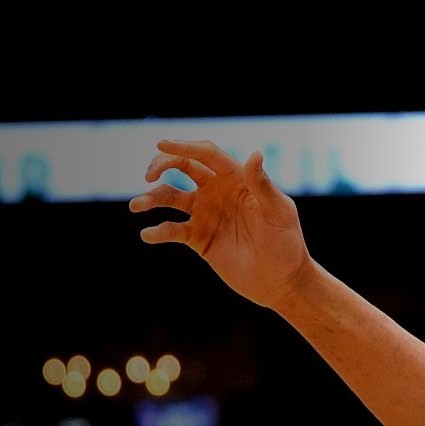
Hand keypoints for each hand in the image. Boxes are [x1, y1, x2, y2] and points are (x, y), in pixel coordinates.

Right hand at [131, 140, 312, 310]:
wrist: (281, 281)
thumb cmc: (287, 243)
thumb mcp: (278, 212)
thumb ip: (262, 186)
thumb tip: (255, 154)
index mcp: (238, 180)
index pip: (207, 155)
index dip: (185, 147)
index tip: (161, 144)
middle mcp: (218, 192)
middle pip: (184, 167)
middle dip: (162, 165)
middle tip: (147, 175)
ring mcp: (206, 214)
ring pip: (170, 197)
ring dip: (151, 198)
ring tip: (137, 206)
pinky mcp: (198, 238)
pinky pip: (171, 230)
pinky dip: (157, 231)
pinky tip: (148, 234)